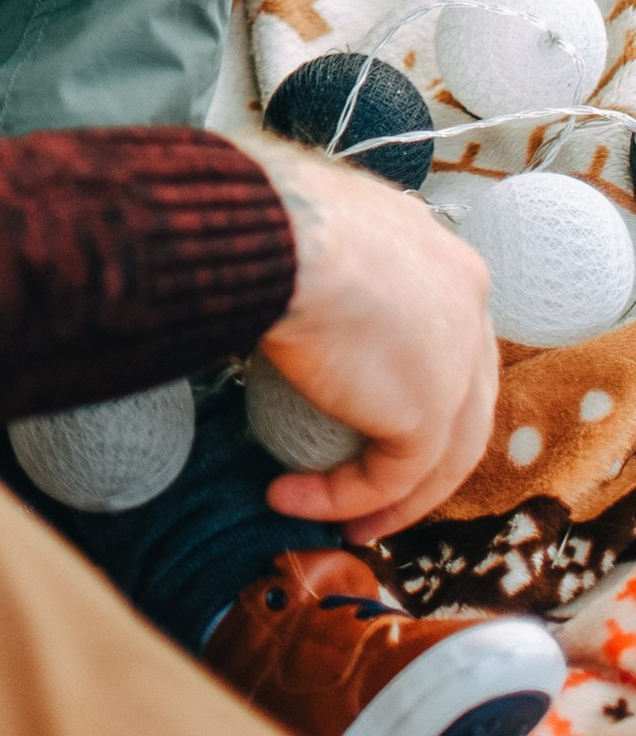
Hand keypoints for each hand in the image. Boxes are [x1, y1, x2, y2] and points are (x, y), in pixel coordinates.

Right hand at [240, 134, 498, 541]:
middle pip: (460, 399)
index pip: (447, 336)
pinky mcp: (428, 411)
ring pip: (441, 452)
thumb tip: (286, 287)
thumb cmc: (269, 214)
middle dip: (419, 452)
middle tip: (367, 486)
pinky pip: (392, 474)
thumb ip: (326, 268)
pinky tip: (292, 499)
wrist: (276, 233)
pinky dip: (345, 497)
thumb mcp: (314, 232)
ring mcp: (456, 361)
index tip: (361, 412)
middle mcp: (466, 305)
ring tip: (340, 521)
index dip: (410, 380)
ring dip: (392, 497)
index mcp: (442, 258)